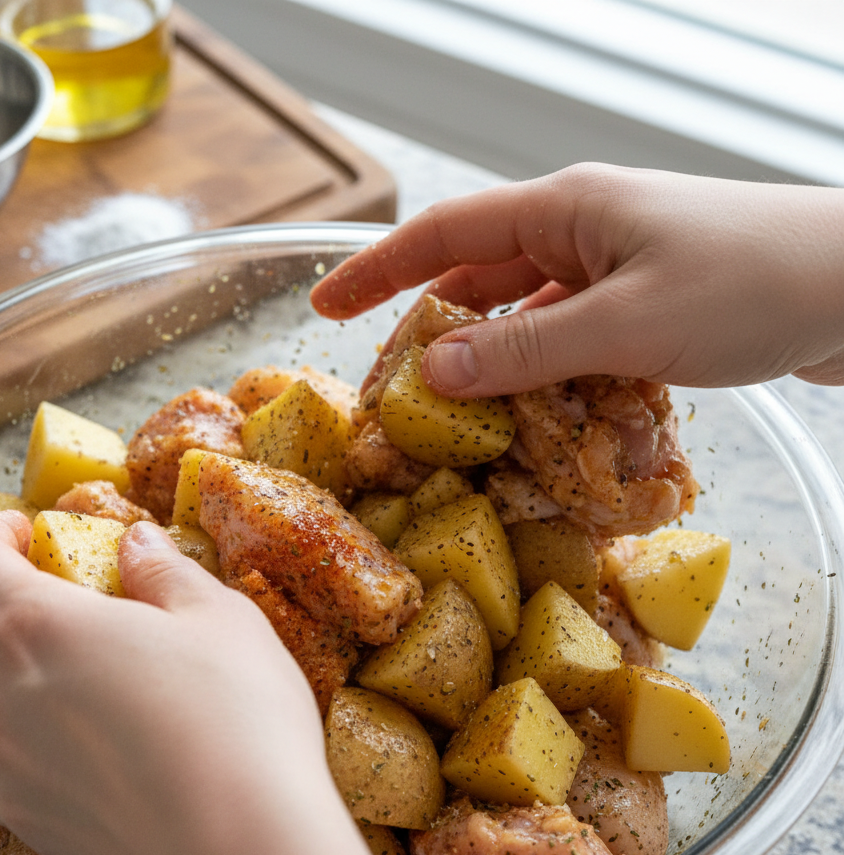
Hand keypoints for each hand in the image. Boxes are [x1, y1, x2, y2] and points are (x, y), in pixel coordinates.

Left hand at [0, 511, 498, 854]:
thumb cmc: (236, 719)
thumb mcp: (221, 621)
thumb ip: (168, 574)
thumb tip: (137, 544)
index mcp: (40, 629)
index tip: (21, 533)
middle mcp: (3, 704)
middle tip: (19, 633)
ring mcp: (13, 780)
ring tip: (52, 710)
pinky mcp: (36, 840)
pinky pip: (3, 800)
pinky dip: (24, 776)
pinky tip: (83, 773)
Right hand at [311, 163, 843, 393]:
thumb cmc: (753, 283)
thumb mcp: (625, 324)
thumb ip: (524, 350)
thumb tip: (434, 374)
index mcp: (564, 211)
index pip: (443, 234)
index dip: (376, 271)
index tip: (323, 306)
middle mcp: (580, 234)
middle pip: (477, 280)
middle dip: (430, 333)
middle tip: (390, 393)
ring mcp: (614, 271)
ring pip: (525, 320)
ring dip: (493, 367)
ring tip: (457, 421)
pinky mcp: (645, 307)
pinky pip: (570, 344)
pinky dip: (547, 381)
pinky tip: (539, 421)